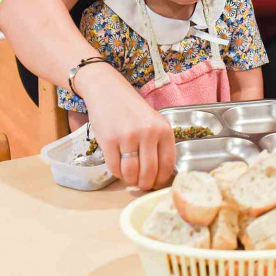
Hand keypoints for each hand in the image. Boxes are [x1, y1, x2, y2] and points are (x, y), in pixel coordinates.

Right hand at [78, 63, 175, 189]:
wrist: (107, 91)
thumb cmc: (132, 110)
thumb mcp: (153, 122)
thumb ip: (159, 144)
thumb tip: (159, 175)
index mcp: (164, 129)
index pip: (168, 164)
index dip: (161, 179)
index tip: (156, 184)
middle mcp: (148, 132)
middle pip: (150, 171)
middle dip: (145, 184)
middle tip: (141, 185)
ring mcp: (128, 136)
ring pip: (131, 172)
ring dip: (130, 180)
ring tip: (130, 177)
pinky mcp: (109, 139)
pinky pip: (114, 167)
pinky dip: (117, 173)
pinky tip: (119, 167)